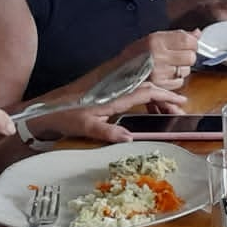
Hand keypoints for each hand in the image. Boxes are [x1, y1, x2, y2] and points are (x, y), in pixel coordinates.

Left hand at [30, 81, 188, 143]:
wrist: (45, 110)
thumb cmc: (65, 117)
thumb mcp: (85, 127)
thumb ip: (108, 131)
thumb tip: (130, 138)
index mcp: (114, 96)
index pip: (146, 91)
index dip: (166, 95)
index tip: (181, 102)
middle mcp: (115, 90)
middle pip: (148, 88)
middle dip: (167, 96)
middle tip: (181, 107)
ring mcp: (111, 91)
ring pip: (141, 89)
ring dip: (157, 98)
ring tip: (169, 109)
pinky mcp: (106, 94)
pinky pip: (132, 93)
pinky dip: (145, 99)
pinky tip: (149, 109)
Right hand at [123, 29, 199, 93]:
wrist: (116, 73)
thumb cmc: (134, 55)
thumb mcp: (153, 39)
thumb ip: (177, 36)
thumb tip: (197, 33)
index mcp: (156, 40)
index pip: (188, 40)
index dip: (192, 43)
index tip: (189, 44)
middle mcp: (158, 55)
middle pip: (190, 56)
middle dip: (187, 57)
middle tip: (178, 56)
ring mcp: (159, 71)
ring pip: (186, 70)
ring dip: (181, 69)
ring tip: (168, 66)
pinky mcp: (159, 85)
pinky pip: (179, 82)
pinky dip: (175, 80)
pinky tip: (165, 75)